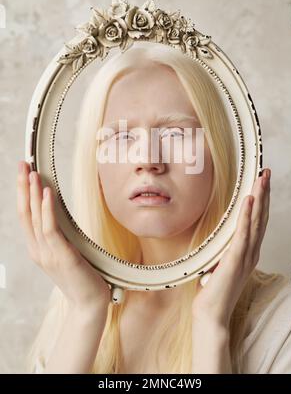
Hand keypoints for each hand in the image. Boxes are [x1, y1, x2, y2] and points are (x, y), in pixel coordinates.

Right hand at [17, 160, 110, 311]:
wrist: (89, 304)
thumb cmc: (81, 276)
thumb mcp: (66, 252)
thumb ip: (59, 234)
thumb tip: (58, 212)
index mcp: (38, 248)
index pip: (26, 215)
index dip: (23, 193)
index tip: (25, 173)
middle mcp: (38, 250)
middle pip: (25, 213)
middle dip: (22, 187)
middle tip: (21, 165)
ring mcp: (47, 254)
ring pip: (35, 218)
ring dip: (32, 193)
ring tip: (32, 173)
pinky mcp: (61, 256)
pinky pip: (51, 229)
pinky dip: (48, 210)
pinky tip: (48, 193)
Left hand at [192, 167, 270, 328]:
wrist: (211, 314)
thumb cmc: (214, 290)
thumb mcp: (220, 263)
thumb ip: (224, 250)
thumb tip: (218, 237)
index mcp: (248, 251)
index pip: (258, 220)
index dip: (261, 200)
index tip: (261, 182)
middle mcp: (251, 251)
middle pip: (261, 216)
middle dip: (264, 192)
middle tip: (266, 172)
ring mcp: (245, 256)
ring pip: (256, 221)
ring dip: (259, 198)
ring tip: (261, 178)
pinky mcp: (235, 260)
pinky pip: (242, 234)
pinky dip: (246, 216)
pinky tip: (249, 201)